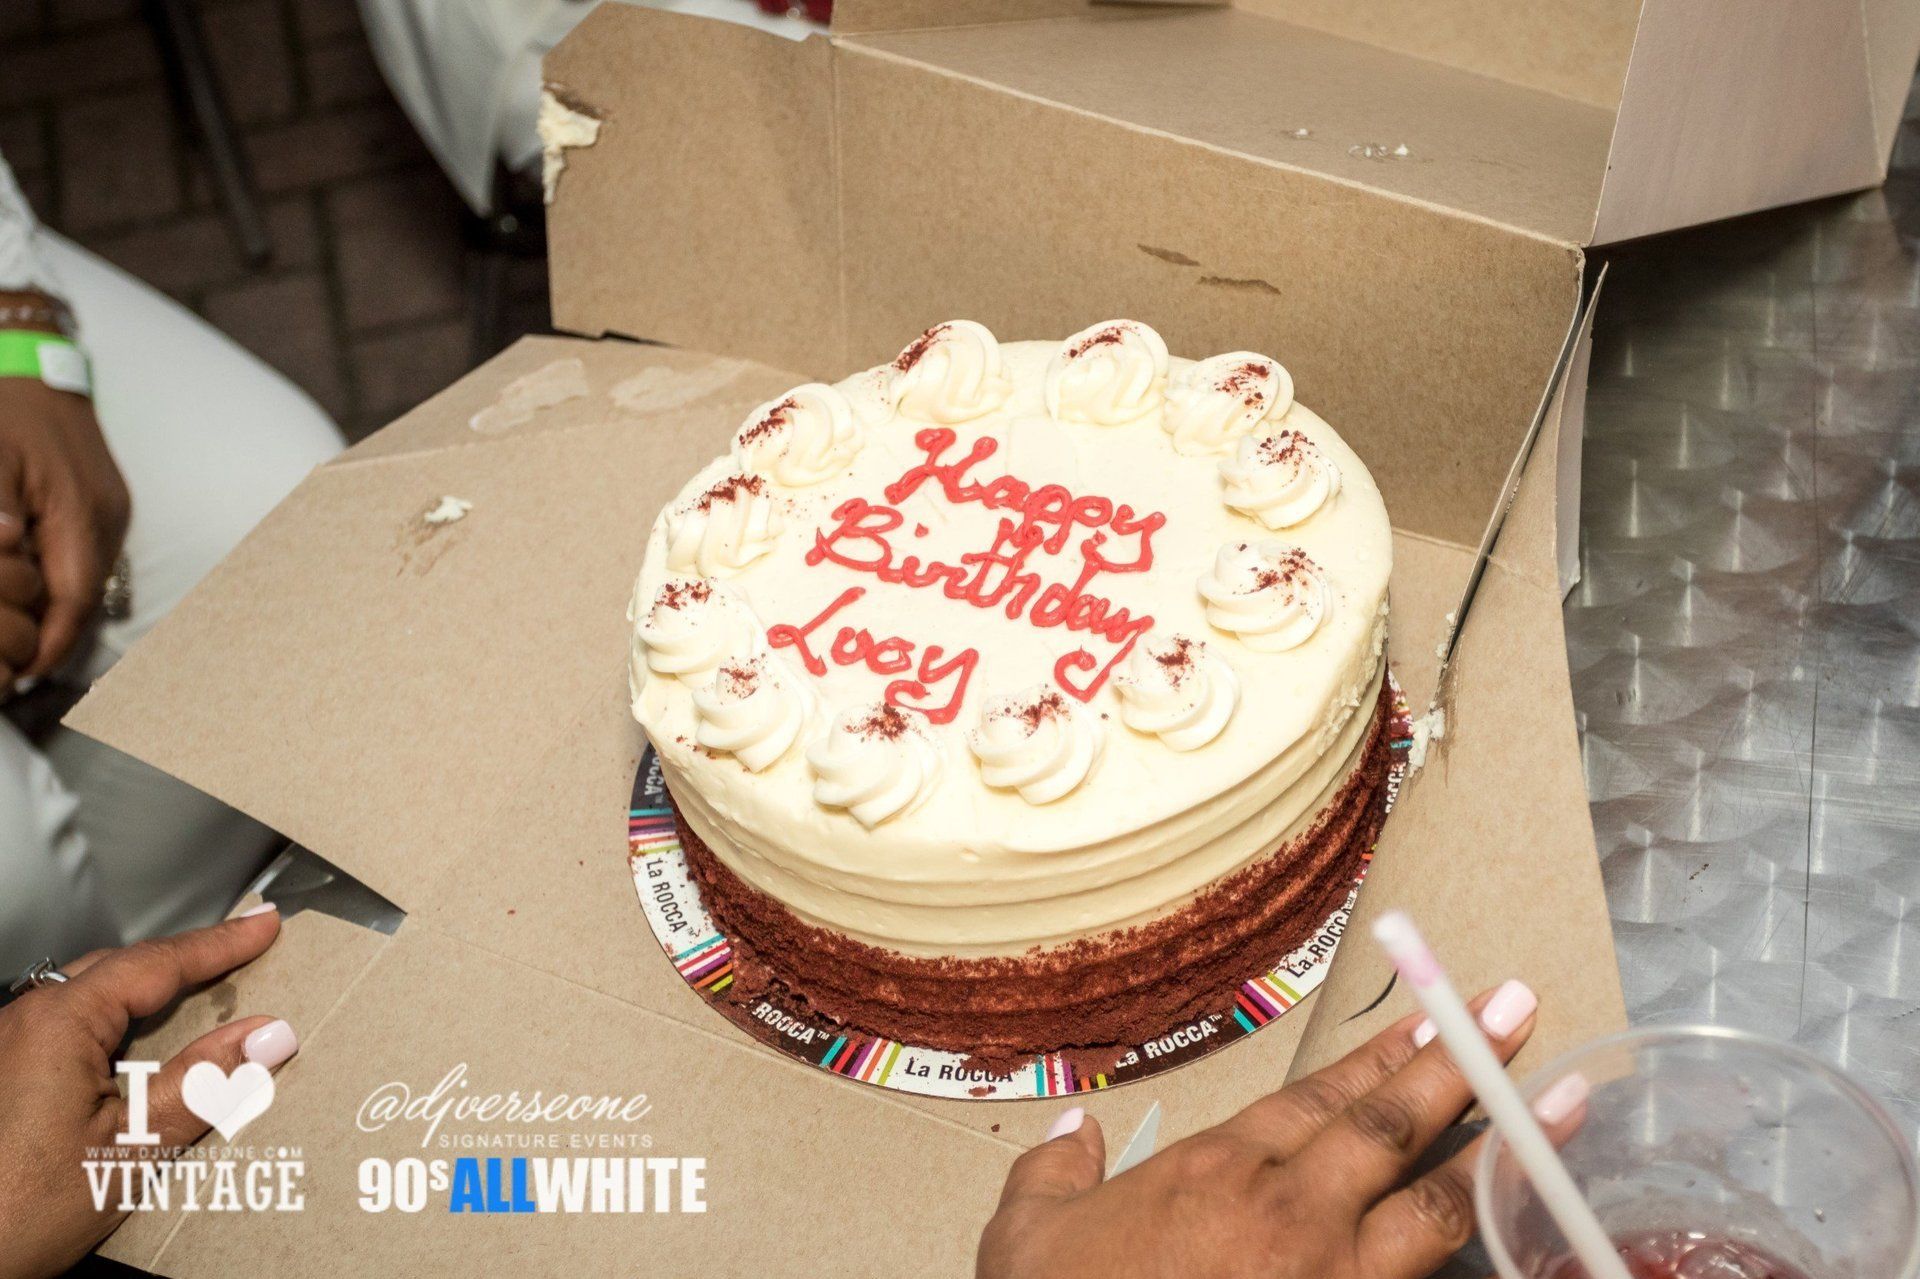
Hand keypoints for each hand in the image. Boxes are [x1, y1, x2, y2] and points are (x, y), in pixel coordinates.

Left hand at [0, 364, 131, 677]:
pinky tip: (24, 587)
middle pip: (83, 597)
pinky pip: (80, 554)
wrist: (25, 352)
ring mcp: (108, 506)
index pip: (73, 600)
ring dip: (50, 610)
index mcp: (82, 511)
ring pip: (83, 579)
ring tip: (13, 635)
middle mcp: (106, 515)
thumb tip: (4, 567)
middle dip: (48, 638)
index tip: (18, 677)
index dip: (48, 646)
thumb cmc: (2, 407)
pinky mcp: (99, 498)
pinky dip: (53, 580)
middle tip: (9, 668)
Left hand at [0, 908, 295, 1278]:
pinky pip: (67, 1027)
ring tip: (199, 992)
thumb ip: (203, 1084)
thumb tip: (268, 1036)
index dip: (219, 943)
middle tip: (241, 949)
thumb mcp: (130, 1148)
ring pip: (90, 997)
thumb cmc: (15, 1212)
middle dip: (184, 958)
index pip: (157, 963)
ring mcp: (4, 1049)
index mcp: (58, 1024)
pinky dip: (115, 1022)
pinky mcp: (0, 1078)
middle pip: (120, 969)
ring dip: (148, 992)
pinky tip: (135, 1047)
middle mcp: (23, 1022)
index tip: (263, 925)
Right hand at [979, 981, 1582, 1278]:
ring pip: (1432, 1207)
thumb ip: (1053, 1171)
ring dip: (1501, 1152)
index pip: (1318, 1095)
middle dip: (1462, 1063)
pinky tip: (1525, 1230)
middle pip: (1389, 1125)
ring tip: (1562, 1105)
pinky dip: (1477, 1252)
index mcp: (1215, 1171)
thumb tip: (1071, 1130)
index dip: (1383, 1052)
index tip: (1436, 1014)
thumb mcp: (1025, 1235)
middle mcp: (1284, 1212)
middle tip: (1520, 1009)